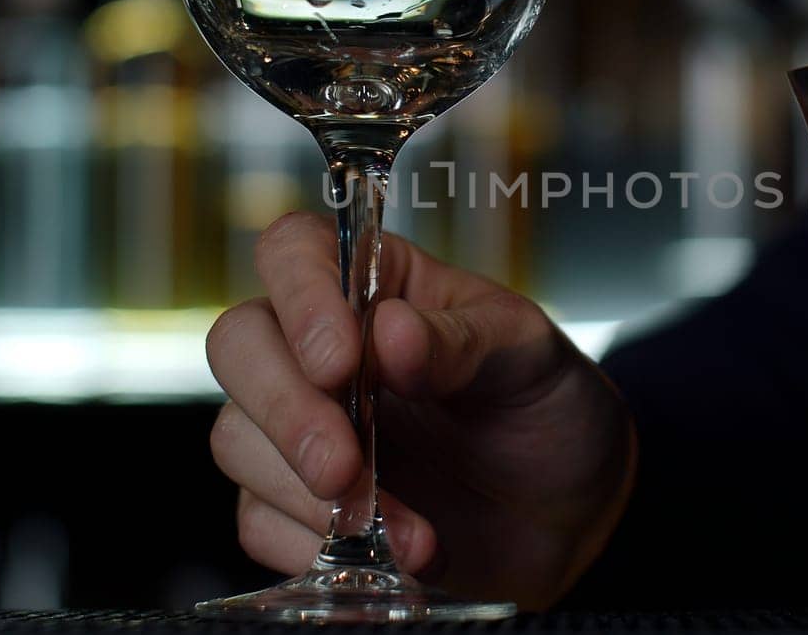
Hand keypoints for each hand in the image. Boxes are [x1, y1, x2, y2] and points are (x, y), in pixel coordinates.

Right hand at [207, 212, 636, 609]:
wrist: (569, 515)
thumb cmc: (546, 409)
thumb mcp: (530, 358)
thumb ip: (466, 341)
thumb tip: (391, 334)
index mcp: (376, 286)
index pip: (295, 253)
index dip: (300, 296)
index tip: (340, 361)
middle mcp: (321, 349)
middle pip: (240, 345)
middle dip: (285, 410)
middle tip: (343, 466)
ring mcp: (301, 428)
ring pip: (238, 440)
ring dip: (308, 494)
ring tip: (406, 532)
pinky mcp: (297, 506)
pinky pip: (259, 521)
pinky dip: (312, 546)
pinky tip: (385, 555)